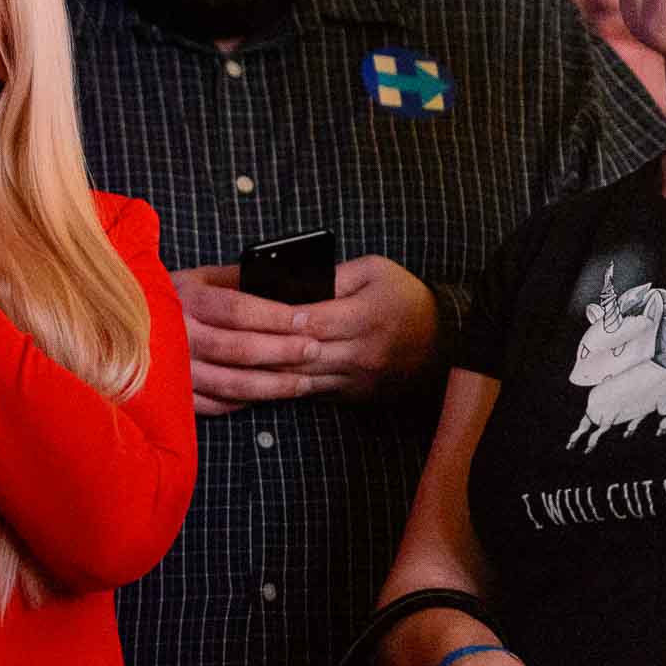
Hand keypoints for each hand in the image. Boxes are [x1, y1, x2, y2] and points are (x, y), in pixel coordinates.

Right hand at [171, 264, 346, 414]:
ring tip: (303, 381)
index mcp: (185, 299)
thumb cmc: (165, 296)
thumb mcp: (196, 277)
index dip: (276, 316)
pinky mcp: (172, 395)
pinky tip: (265, 397)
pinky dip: (243, 402)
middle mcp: (178, 335)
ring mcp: (174, 370)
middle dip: (283, 350)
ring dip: (272, 385)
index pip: (238, 309)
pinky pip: (214, 404)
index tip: (307, 319)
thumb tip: (283, 281)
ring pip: (231, 383)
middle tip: (315, 350)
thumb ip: (235, 279)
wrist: (115, 326)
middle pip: (240, 348)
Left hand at [173, 255, 438, 413]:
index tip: (244, 311)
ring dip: (264, 373)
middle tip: (221, 339)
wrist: (445, 340)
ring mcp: (356, 378)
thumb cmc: (406, 296)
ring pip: (301, 378)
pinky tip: (254, 380)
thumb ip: (335, 276)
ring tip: (227, 363)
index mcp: (365, 317)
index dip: (277, 318)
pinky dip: (283, 386)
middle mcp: (359, 352)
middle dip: (259, 347)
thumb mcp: (375, 270)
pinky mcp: (353, 395)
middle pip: (299, 353)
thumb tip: (293, 279)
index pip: (312, 320)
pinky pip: (312, 392)